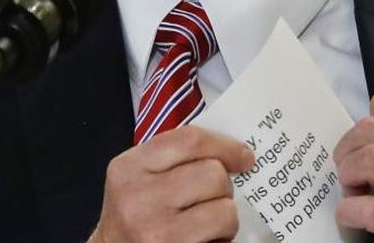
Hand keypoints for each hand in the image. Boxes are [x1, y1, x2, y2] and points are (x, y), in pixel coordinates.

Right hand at [88, 125, 254, 242]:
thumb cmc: (132, 217)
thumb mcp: (138, 178)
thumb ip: (173, 159)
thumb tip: (229, 151)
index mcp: (129, 168)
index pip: (190, 140)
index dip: (225, 146)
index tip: (243, 156)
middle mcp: (139, 198)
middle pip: (213, 173)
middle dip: (223, 186)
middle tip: (214, 197)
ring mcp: (156, 230)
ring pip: (224, 208)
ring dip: (226, 216)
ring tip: (209, 222)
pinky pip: (223, 239)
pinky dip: (223, 238)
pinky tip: (206, 238)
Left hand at [333, 90, 373, 242]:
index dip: (367, 136)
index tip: (362, 152)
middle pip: (373, 132)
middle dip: (349, 148)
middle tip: (346, 167)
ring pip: (369, 161)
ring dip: (347, 174)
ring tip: (351, 189)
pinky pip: (368, 208)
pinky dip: (348, 210)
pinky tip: (351, 215)